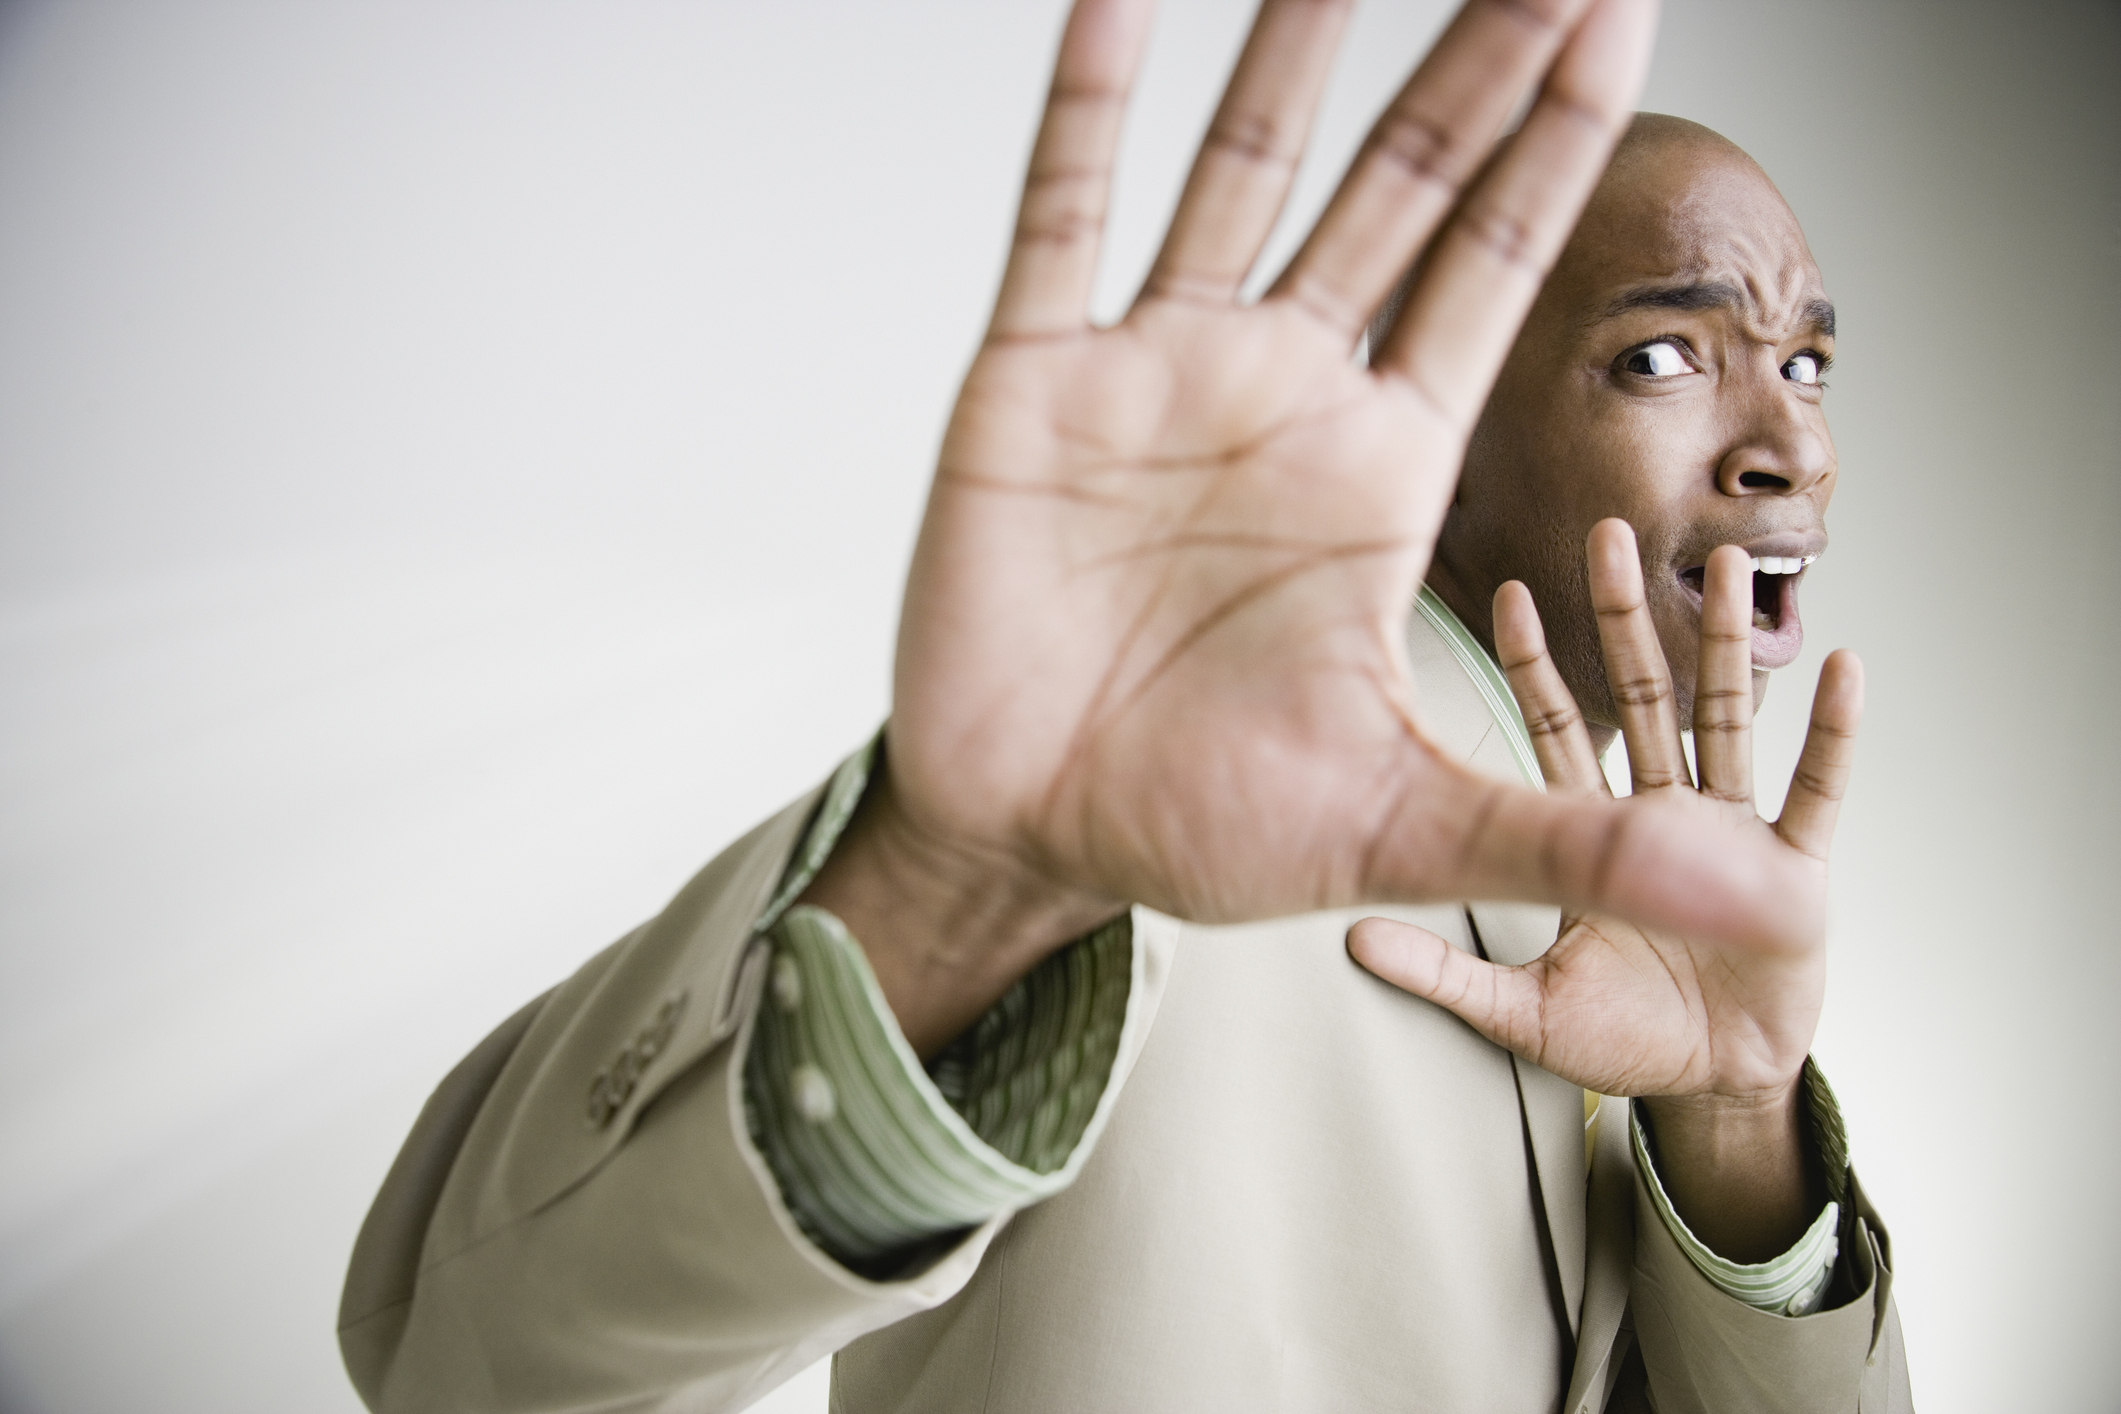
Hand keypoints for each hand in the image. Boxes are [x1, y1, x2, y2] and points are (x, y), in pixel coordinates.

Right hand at [804, 0, 1822, 1055]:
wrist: (1029, 835)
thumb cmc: (1201, 822)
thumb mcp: (1404, 828)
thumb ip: (1574, 838)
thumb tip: (1761, 899)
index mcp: (1379, 472)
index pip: (1495, 277)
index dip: (1561, 152)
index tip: (1623, 24)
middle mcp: (1281, 394)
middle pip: (1400, 188)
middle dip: (1477, 65)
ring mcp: (1154, 375)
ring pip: (1242, 171)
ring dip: (1297, 48)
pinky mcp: (1030, 387)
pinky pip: (1060, 219)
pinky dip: (1085, 109)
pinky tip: (1120, 3)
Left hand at [1349, 523, 1862, 1253]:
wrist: (1712, 1086)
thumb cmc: (1621, 1038)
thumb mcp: (1520, 1009)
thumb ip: (1442, 972)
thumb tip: (1348, 941)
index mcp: (1590, 836)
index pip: (1556, 731)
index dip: (1533, 666)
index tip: (1506, 593)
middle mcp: (1660, 816)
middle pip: (1640, 699)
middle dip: (1623, 620)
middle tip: (1607, 535)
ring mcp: (1730, 835)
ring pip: (1725, 722)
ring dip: (1727, 647)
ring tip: (1728, 567)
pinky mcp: (1796, 874)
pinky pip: (1819, 791)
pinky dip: (1833, 734)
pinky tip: (1845, 667)